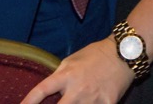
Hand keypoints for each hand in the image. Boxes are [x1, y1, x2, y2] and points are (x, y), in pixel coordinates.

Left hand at [19, 39, 133, 103]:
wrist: (123, 54)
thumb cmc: (95, 55)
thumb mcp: (72, 60)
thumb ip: (60, 76)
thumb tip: (48, 91)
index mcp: (66, 75)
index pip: (42, 90)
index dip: (29, 101)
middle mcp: (77, 89)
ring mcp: (92, 99)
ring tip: (77, 100)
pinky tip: (91, 103)